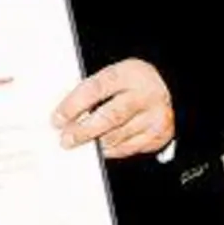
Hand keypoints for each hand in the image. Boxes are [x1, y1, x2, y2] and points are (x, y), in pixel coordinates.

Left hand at [52, 58, 174, 158]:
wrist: (166, 85)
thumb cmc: (132, 80)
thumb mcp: (112, 74)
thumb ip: (92, 91)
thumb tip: (65, 113)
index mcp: (128, 74)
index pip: (95, 90)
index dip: (73, 105)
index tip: (58, 119)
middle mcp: (144, 96)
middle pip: (110, 117)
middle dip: (84, 131)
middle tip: (66, 139)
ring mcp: (155, 118)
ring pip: (118, 137)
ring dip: (95, 142)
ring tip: (79, 143)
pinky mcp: (159, 136)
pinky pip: (129, 149)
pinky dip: (111, 150)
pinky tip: (100, 147)